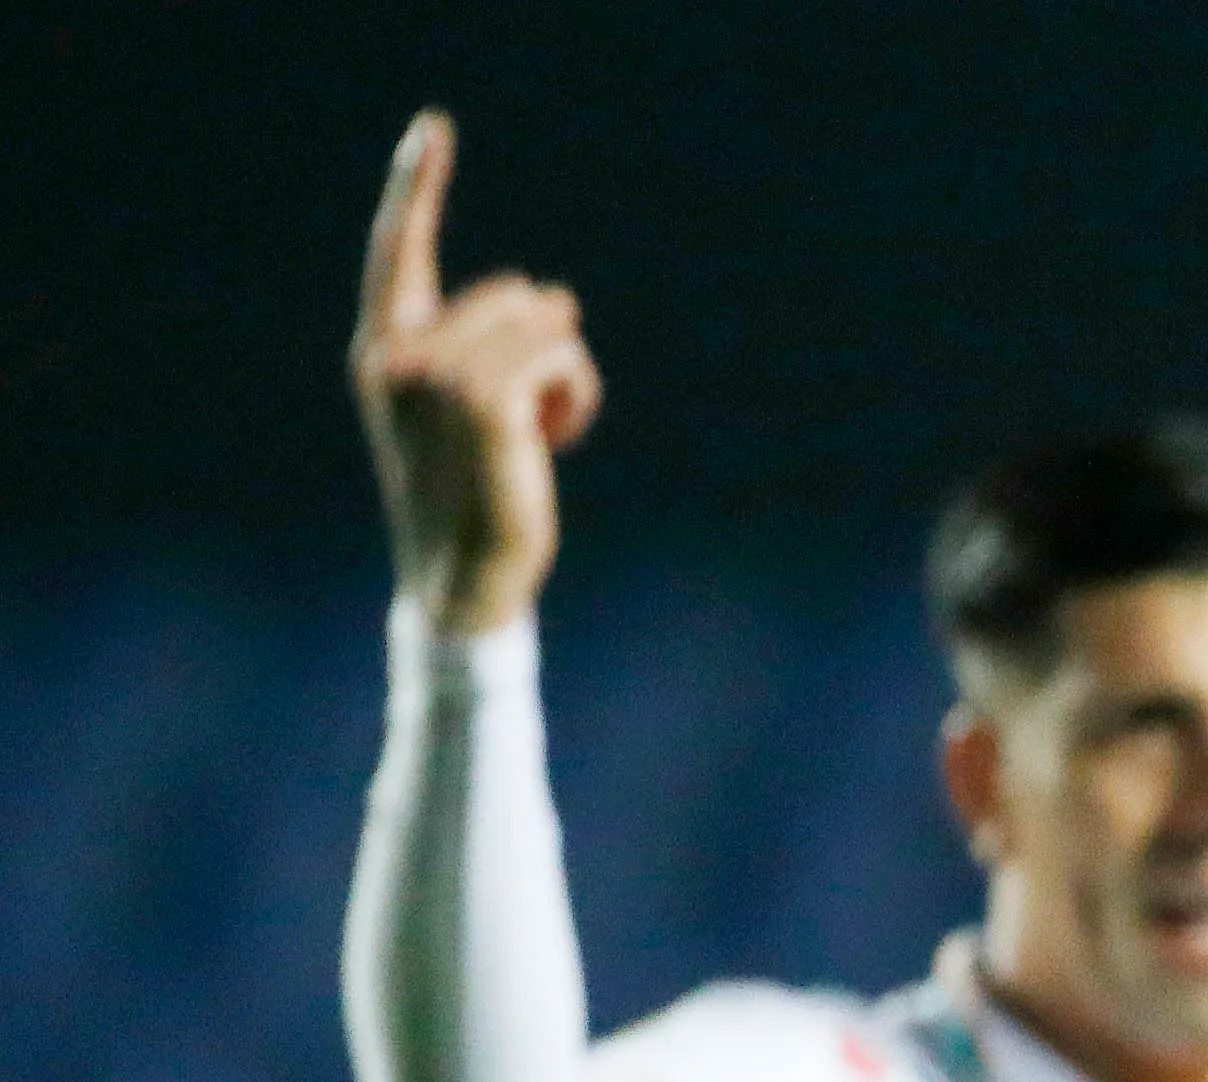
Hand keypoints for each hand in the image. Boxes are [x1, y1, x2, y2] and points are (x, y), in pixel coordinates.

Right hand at [350, 112, 601, 635]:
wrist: (464, 579)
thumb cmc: (477, 498)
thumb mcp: (472, 413)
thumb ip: (490, 348)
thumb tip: (556, 299)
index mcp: (383, 349)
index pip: (396, 253)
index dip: (415, 187)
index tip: (433, 128)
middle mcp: (399, 352)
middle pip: (512, 293)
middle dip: (541, 346)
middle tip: (525, 422)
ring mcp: (438, 374)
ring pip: (543, 322)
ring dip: (563, 376)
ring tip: (536, 436)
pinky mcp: (486, 398)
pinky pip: (563, 353)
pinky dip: (576, 393)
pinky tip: (553, 441)